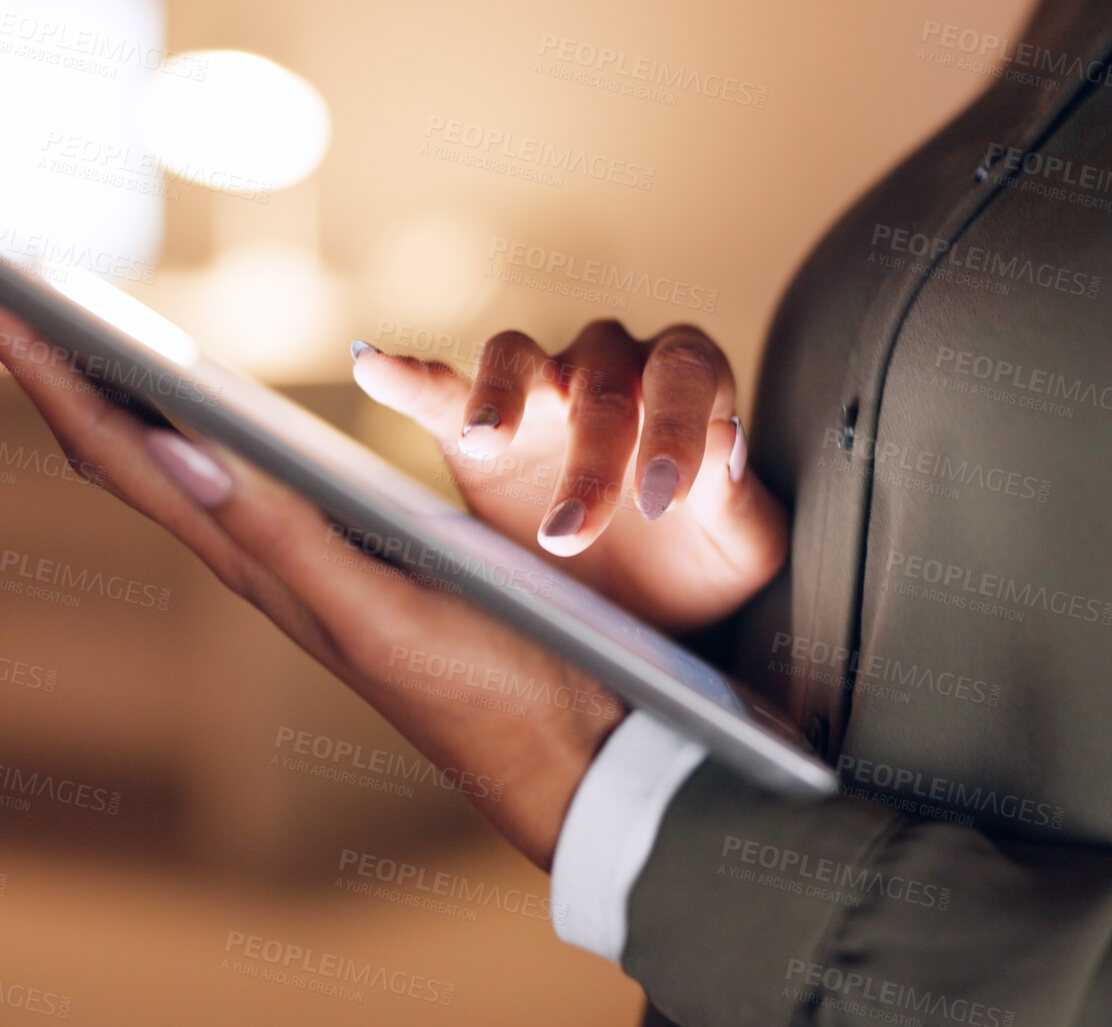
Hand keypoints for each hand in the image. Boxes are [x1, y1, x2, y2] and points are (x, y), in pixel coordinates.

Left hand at [0, 268, 622, 869]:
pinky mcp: (339, 554)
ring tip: (54, 324)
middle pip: (117, 442)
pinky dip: (185, 418)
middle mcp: (252, 553)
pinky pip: (231, 472)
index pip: (115, 446)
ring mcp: (290, 555)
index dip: (39, 364)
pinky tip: (184, 401)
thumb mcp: (377, 613)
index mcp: (251, 559)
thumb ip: (285, 539)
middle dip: (44, 359)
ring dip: (100, 387)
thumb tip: (182, 447)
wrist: (555, 750)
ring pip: (163, 458)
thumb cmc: (485, 686)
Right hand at [351, 320, 786, 632]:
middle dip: (591, 456)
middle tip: (572, 533)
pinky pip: (439, 387)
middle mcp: (615, 368)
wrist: (645, 609)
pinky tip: (371, 364)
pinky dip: (406, 374)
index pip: (685, 374)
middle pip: (601, 378)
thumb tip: (724, 444)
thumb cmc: (702, 564)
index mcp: (689, 382)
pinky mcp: (475, 427)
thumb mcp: (740, 548)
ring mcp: (541, 390)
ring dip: (503, 397)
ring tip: (485, 441)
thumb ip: (736, 495)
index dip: (676, 427)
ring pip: (521, 357)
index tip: (663, 499)